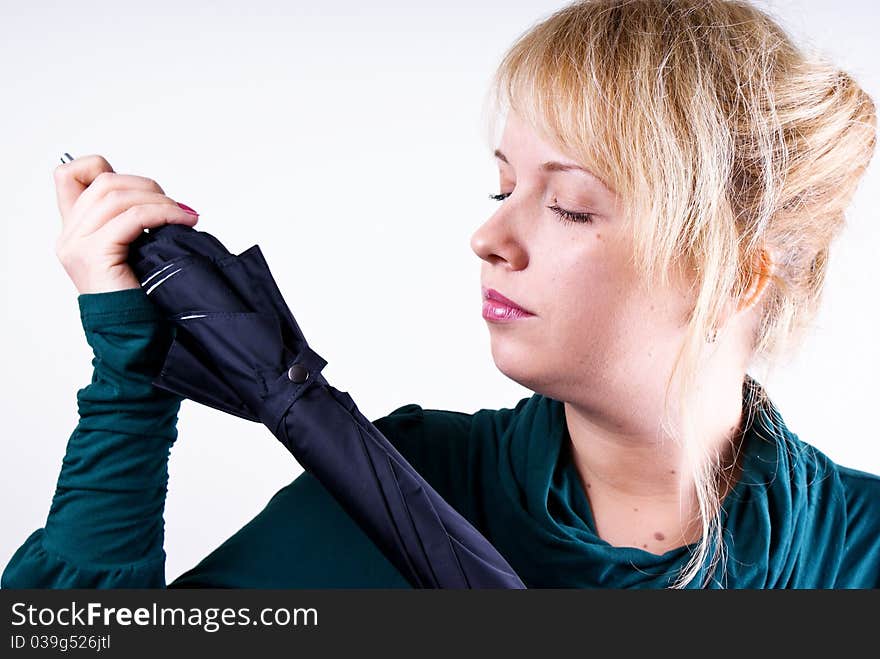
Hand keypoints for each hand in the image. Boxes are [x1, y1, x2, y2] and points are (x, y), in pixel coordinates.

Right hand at [53, 154, 199, 293]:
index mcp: (75, 231)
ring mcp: (78, 245)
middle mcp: (69, 235)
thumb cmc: (142, 299)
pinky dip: (163, 214)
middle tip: (176, 207)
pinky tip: (184, 222)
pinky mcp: (95, 255)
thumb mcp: (133, 252)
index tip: (141, 190)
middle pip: (104, 181)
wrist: (136, 338)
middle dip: (147, 187)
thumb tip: (158, 197)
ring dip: (160, 200)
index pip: (69, 175)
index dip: (103, 167)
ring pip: (117, 195)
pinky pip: (132, 218)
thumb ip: (130, 224)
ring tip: (185, 216)